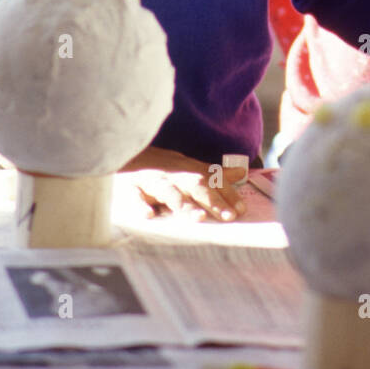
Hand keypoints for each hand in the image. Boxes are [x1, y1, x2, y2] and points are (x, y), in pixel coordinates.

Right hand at [122, 146, 246, 221]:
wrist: (127, 151)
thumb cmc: (163, 165)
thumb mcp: (190, 166)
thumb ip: (215, 173)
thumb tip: (242, 172)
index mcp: (189, 171)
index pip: (213, 181)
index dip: (228, 194)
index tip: (241, 210)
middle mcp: (174, 175)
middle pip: (195, 186)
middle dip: (213, 200)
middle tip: (228, 216)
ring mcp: (153, 181)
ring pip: (169, 192)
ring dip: (184, 205)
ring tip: (199, 218)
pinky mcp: (132, 187)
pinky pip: (136, 196)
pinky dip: (142, 205)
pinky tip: (149, 215)